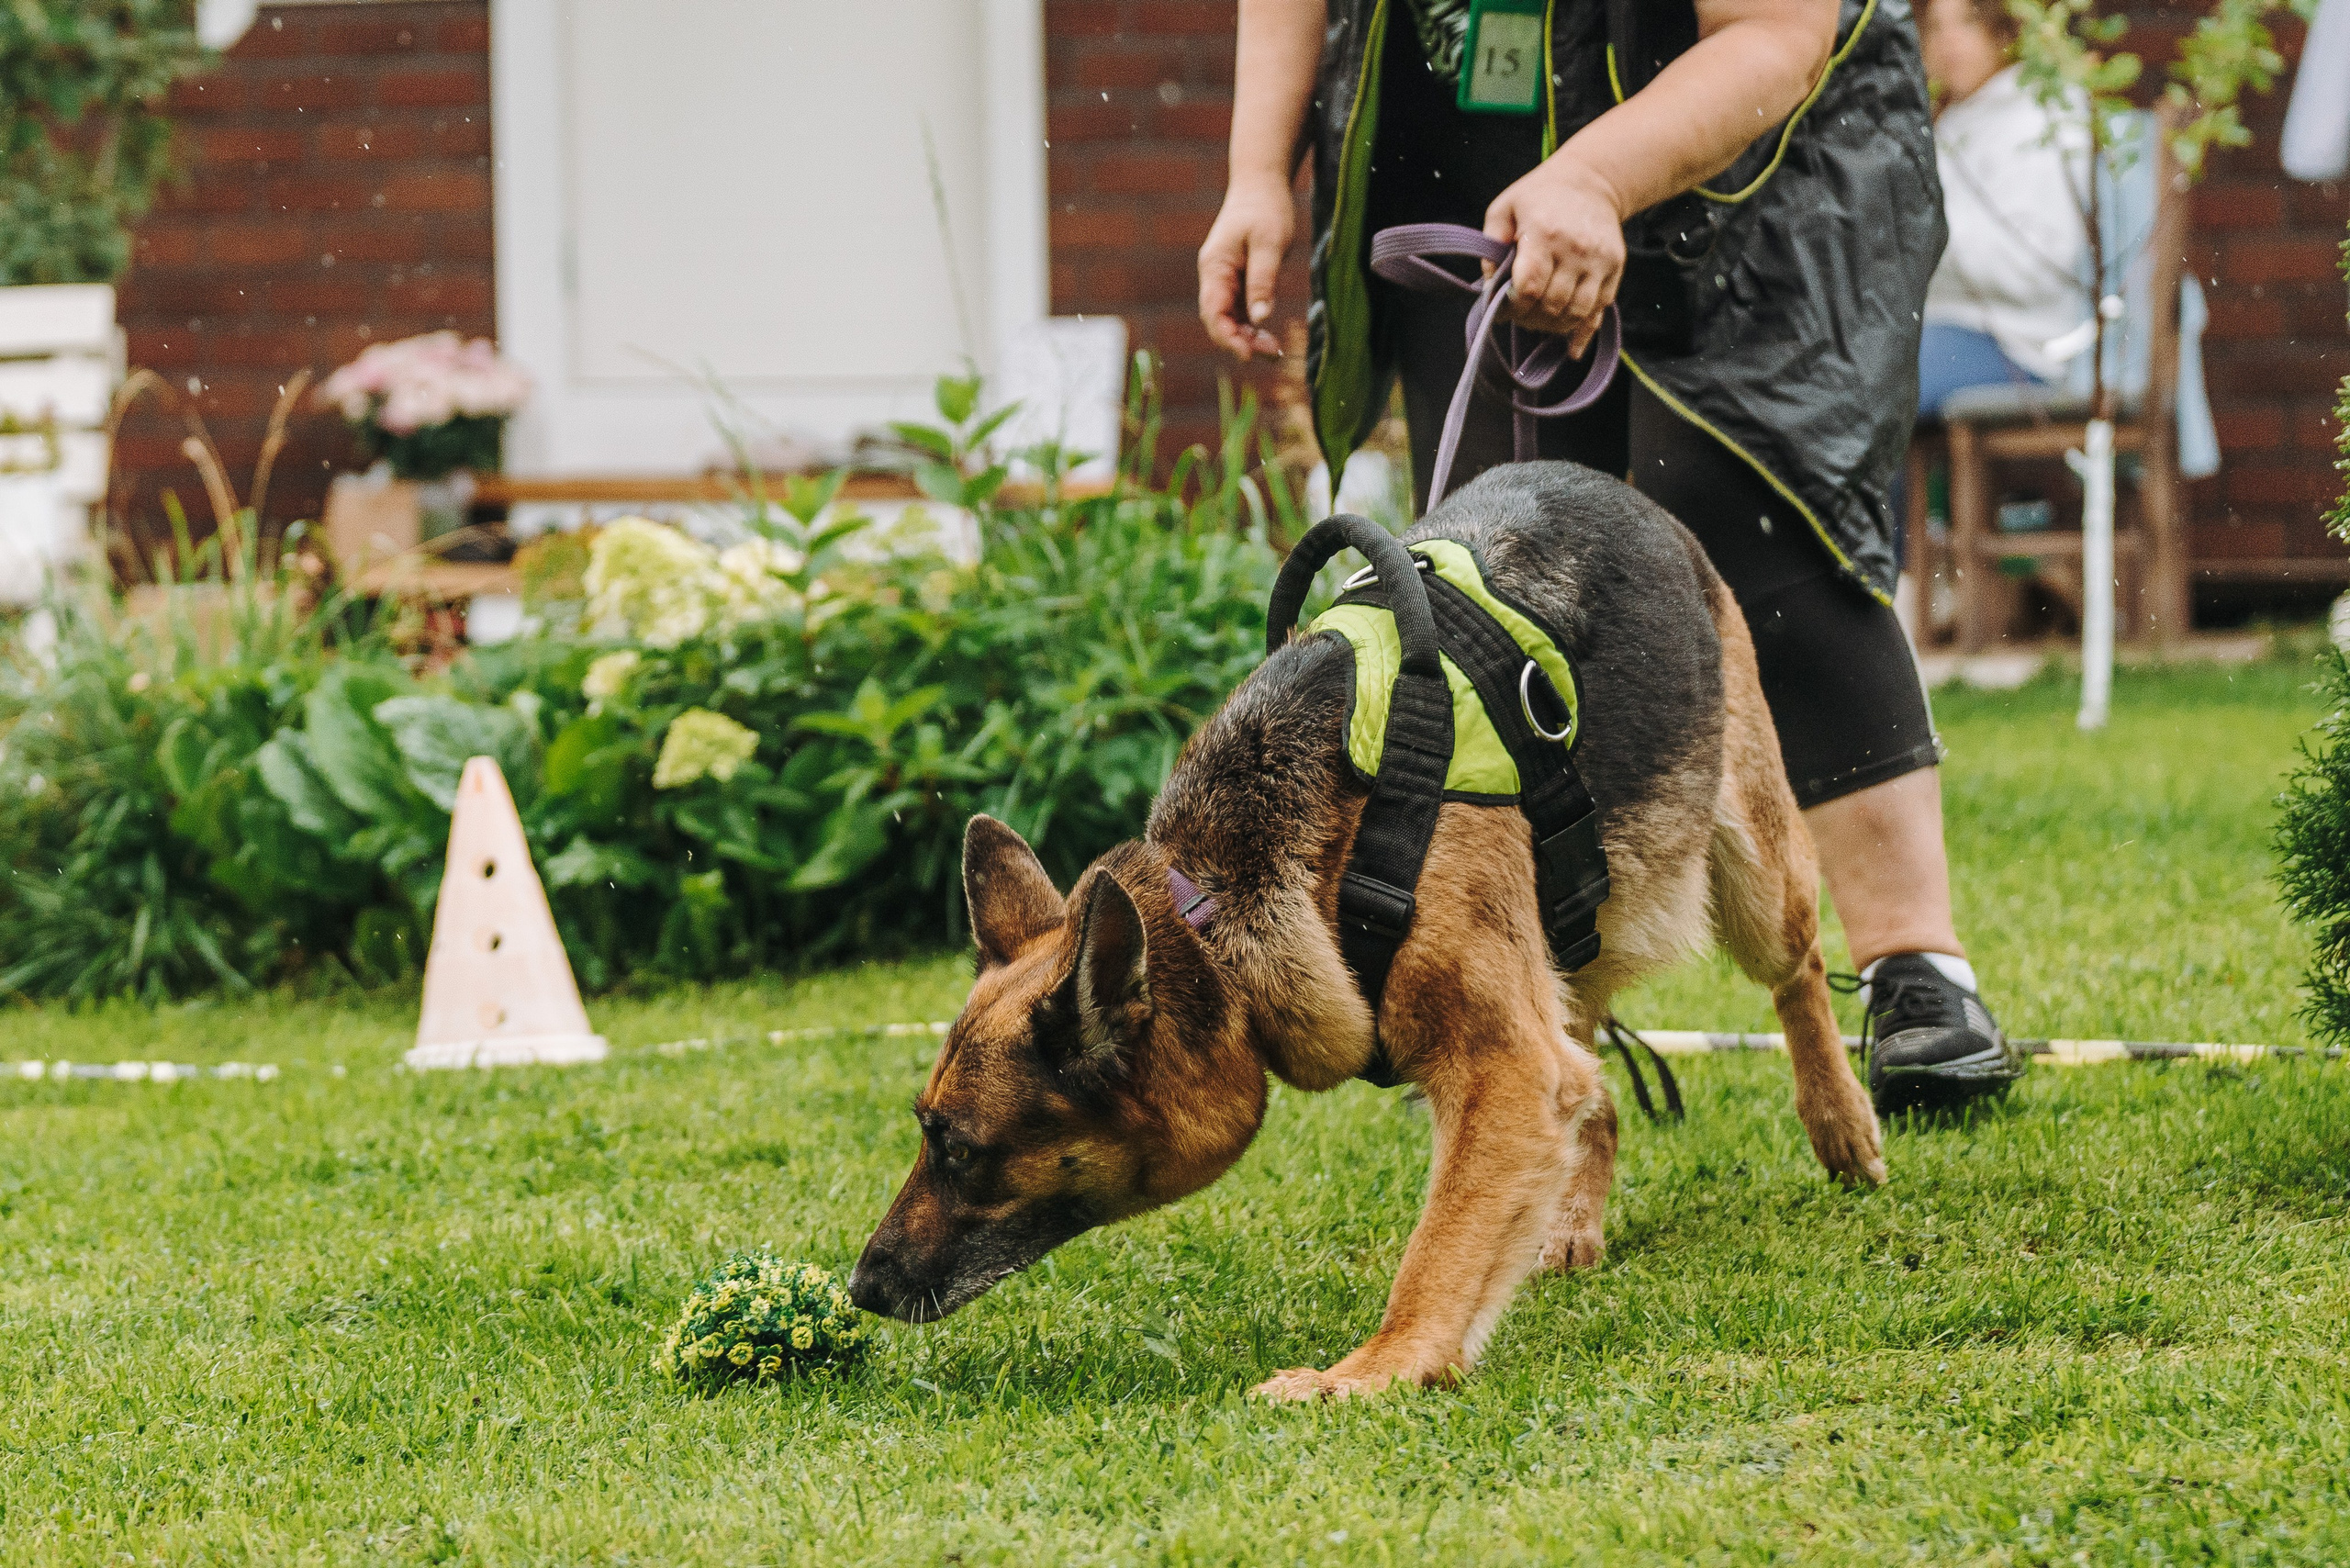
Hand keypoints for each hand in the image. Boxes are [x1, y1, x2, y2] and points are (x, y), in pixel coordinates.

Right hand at [1198, 175, 1293, 359]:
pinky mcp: (1237, 281)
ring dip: (1248, 337)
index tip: (1249, 354)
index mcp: (1215, 267)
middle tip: (1272, 353)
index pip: (1213, 312)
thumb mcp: (1269, 244)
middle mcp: (1215, 277)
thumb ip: (1263, 281)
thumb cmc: (1266, 209)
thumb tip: (1259, 318)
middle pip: (1219, 321)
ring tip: (1274, 350)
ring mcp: (1224, 280)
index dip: (1228, 337)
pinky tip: (1269, 337)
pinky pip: (1240, 311)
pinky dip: (1252, 326)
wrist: (1261, 184)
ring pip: (1230, 319)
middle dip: (1240, 342)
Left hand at [1484, 157, 1626, 357]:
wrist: (1592, 180)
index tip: (1502, 310)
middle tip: (1519, 315)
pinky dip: (1583, 332)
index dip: (1513, 308)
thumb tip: (1489, 285)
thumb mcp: (1505, 208)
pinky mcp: (1615, 267)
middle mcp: (1576, 249)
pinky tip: (1571, 348)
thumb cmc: (1541, 195)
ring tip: (1539, 321)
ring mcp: (1599, 260)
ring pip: (1576, 313)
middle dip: (1530, 319)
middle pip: (1552, 305)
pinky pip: (1600, 310)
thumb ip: (1491, 245)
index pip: (1529, 288)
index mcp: (1545, 233)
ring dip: (1554, 327)